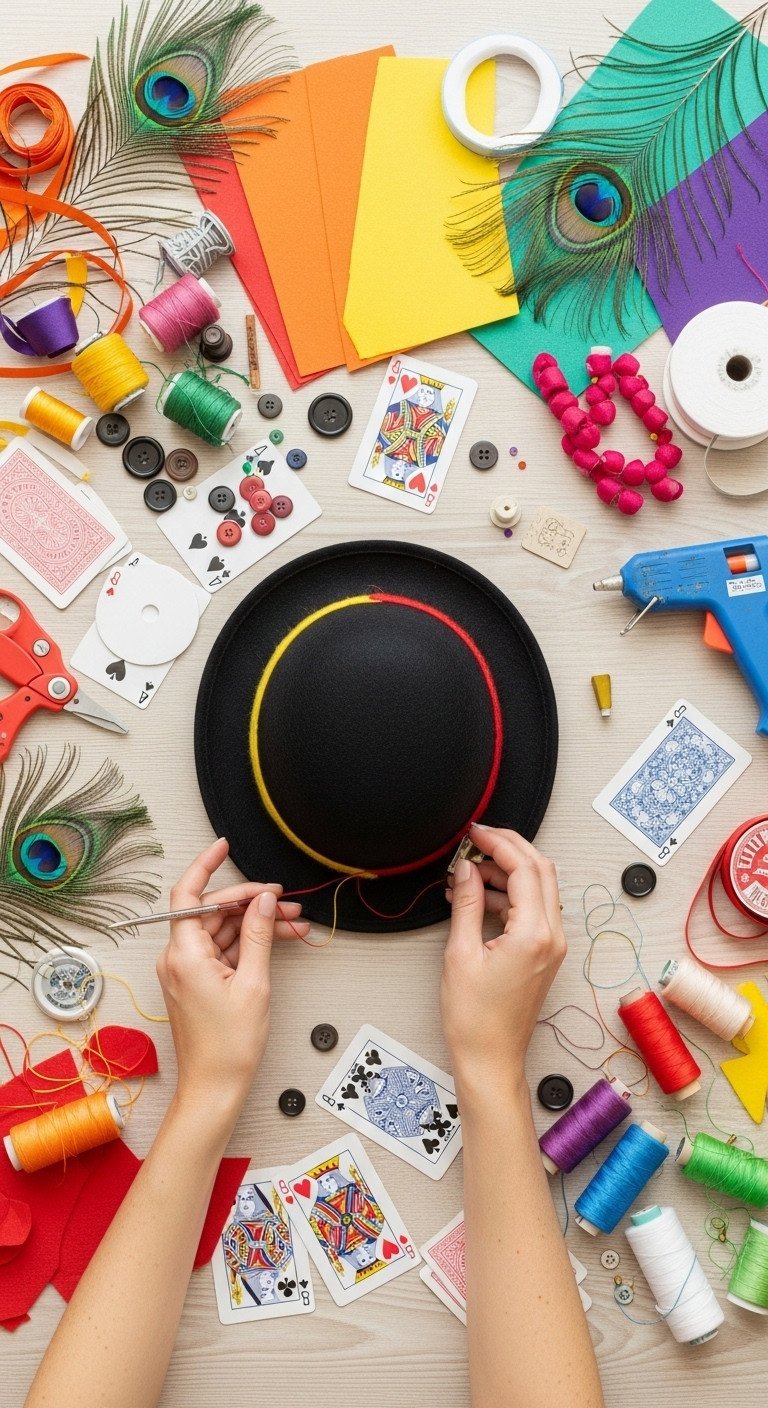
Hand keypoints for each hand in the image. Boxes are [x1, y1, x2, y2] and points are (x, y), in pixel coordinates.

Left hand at [156, 838, 309, 1118]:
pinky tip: (279, 939)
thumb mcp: (254, 983)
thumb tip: (265, 900)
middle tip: (288, 900)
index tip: (224, 846)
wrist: (215, 1088)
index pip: (189, 893)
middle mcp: (178, 957)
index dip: (206, 864)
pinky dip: (249, 943)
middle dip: (251, 901)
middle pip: (212, 910)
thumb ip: (259, 934)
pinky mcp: (196, 982)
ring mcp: (186, 970)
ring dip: (256, 923)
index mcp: (184, 953)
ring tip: (295, 922)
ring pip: (221, 929)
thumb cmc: (230, 1046)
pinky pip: (222, 950)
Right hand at [441, 823, 564, 1095]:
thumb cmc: (474, 1018)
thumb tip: (467, 868)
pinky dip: (512, 893)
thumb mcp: (460, 953)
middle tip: (477, 839)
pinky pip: (535, 908)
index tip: (474, 832)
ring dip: (509, 871)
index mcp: (533, 934)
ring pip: (540, 887)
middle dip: (509, 847)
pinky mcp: (546, 953)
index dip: (498, 843)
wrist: (490, 1057)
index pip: (524, 868)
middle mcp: (552, 936)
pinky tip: (481, 896)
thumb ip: (467, 903)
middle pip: (541, 870)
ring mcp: (553, 945)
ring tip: (470, 873)